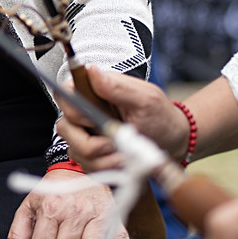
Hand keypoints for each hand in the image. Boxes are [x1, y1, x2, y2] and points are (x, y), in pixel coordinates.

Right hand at [54, 68, 188, 168]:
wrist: (172, 142)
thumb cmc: (160, 116)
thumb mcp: (144, 98)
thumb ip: (117, 87)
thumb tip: (91, 71)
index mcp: (95, 92)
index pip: (64, 93)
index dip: (72, 108)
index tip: (91, 119)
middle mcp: (86, 113)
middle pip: (65, 127)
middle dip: (88, 143)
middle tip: (111, 144)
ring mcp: (87, 136)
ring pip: (75, 151)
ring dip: (101, 158)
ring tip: (123, 154)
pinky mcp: (92, 156)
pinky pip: (87, 166)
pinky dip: (106, 168)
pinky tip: (121, 162)